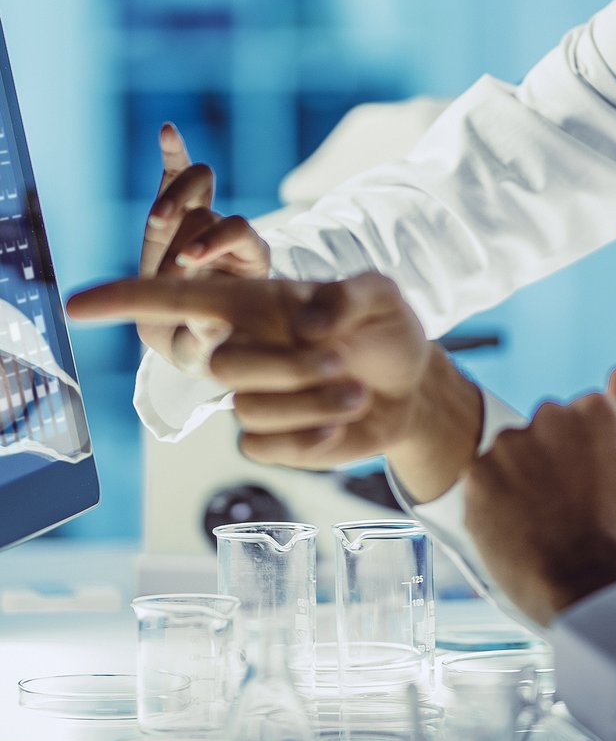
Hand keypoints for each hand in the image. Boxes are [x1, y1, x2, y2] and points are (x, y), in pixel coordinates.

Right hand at [68, 271, 479, 481]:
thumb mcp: (381, 293)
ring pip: (247, 409)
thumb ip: (348, 294)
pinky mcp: (271, 438)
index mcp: (255, 302)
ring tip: (356, 387)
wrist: (413, 383)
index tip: (76, 304)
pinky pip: (264, 447)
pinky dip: (311, 436)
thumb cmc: (386, 328)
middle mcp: (243, 348)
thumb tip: (305, 321)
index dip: (126, 299)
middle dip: (287, 365)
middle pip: (220, 364)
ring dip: (311, 400)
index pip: (178, 298)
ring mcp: (253, 396)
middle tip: (341, 358)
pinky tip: (342, 422)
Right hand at [137, 124, 270, 377]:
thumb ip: (209, 340)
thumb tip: (213, 325)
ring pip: (195, 187)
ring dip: (174, 199)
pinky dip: (173, 154)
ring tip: (158, 219)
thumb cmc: (203, 347)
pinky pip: (176, 174)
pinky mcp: (176, 211)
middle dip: (190, 229)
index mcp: (250, 260)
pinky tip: (167, 131)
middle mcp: (230, 234)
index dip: (214, 243)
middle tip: (175, 254)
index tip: (187, 263)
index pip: (238, 233)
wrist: (192, 338)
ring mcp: (203, 219)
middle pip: (215, 208)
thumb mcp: (205, 353)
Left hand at [464, 367, 615, 624]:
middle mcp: (550, 415)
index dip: (586, 457)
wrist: (590, 591)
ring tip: (542, 521)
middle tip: (566, 507)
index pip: (580, 418)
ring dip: (520, 477)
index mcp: (595, 409)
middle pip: (544, 429)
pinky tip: (518, 528)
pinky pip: (482, 480)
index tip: (592, 488)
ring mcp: (510, 445)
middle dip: (551, 459)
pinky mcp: (477, 476)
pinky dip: (494, 501)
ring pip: (511, 453)